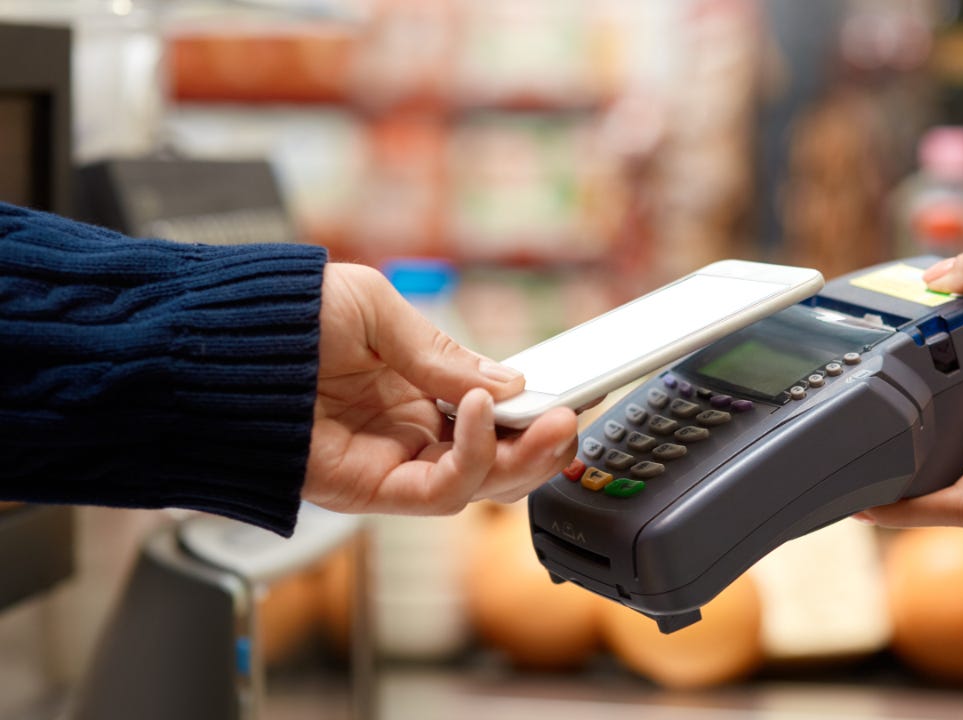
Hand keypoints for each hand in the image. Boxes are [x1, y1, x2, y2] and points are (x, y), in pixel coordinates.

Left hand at [302, 264, 577, 514]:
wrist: (214, 339)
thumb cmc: (282, 316)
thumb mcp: (379, 312)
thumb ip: (443, 354)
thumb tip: (507, 386)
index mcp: (416, 390)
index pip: (493, 417)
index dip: (535, 411)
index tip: (572, 394)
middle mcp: (409, 433)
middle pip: (497, 462)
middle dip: (543, 447)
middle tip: (570, 419)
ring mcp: (391, 464)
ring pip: (480, 487)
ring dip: (523, 458)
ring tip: (548, 421)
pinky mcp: (368, 490)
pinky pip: (440, 493)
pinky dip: (474, 459)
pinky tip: (480, 412)